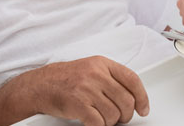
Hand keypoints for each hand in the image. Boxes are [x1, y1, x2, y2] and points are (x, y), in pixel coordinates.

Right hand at [24, 56, 148, 125]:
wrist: (40, 86)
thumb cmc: (65, 79)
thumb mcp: (91, 69)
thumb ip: (111, 78)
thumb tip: (132, 96)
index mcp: (102, 63)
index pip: (132, 80)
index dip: (142, 97)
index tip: (144, 108)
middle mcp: (96, 74)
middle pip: (126, 100)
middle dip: (125, 115)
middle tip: (119, 118)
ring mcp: (87, 88)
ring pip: (113, 114)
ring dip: (109, 122)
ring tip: (101, 118)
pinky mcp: (78, 103)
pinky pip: (99, 123)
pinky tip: (92, 122)